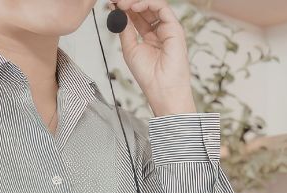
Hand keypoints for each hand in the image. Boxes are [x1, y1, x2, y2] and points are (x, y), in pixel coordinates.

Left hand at [113, 0, 196, 116]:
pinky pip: (162, 7)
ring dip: (136, 1)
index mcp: (149, 36)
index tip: (111, 4)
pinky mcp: (175, 28)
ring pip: (154, 5)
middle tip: (115, 1)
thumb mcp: (130, 49)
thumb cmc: (149, 76)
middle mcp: (160, 31)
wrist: (161, 90)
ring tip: (122, 4)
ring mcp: (168, 29)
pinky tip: (134, 6)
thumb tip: (117, 13)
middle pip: (145, 8)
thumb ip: (125, 30)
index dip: (125, 8)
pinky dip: (148, 3)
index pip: (137, 15)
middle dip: (129, 3)